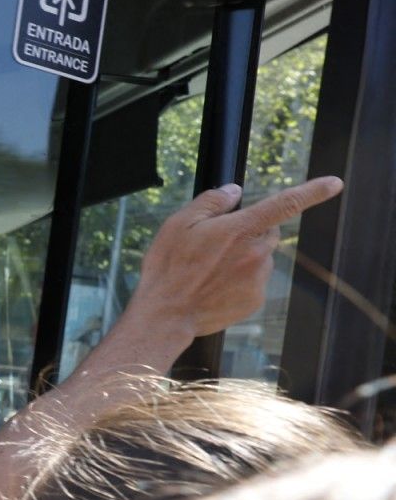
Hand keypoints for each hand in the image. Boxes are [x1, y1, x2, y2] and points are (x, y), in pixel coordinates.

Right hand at [127, 176, 341, 341]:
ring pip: (259, 259)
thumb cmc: (168, 268)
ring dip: (242, 259)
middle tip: (215, 245)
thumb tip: (234, 191)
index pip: (284, 204)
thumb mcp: (178, 224)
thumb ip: (211, 203)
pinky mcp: (254, 299)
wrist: (165, 315)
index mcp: (240, 229)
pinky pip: (254, 282)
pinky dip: (238, 281)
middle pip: (267, 233)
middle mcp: (256, 253)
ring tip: (208, 272)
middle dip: (249, 233)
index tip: (334, 184)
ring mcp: (258, 278)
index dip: (313, 191)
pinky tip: (213, 287)